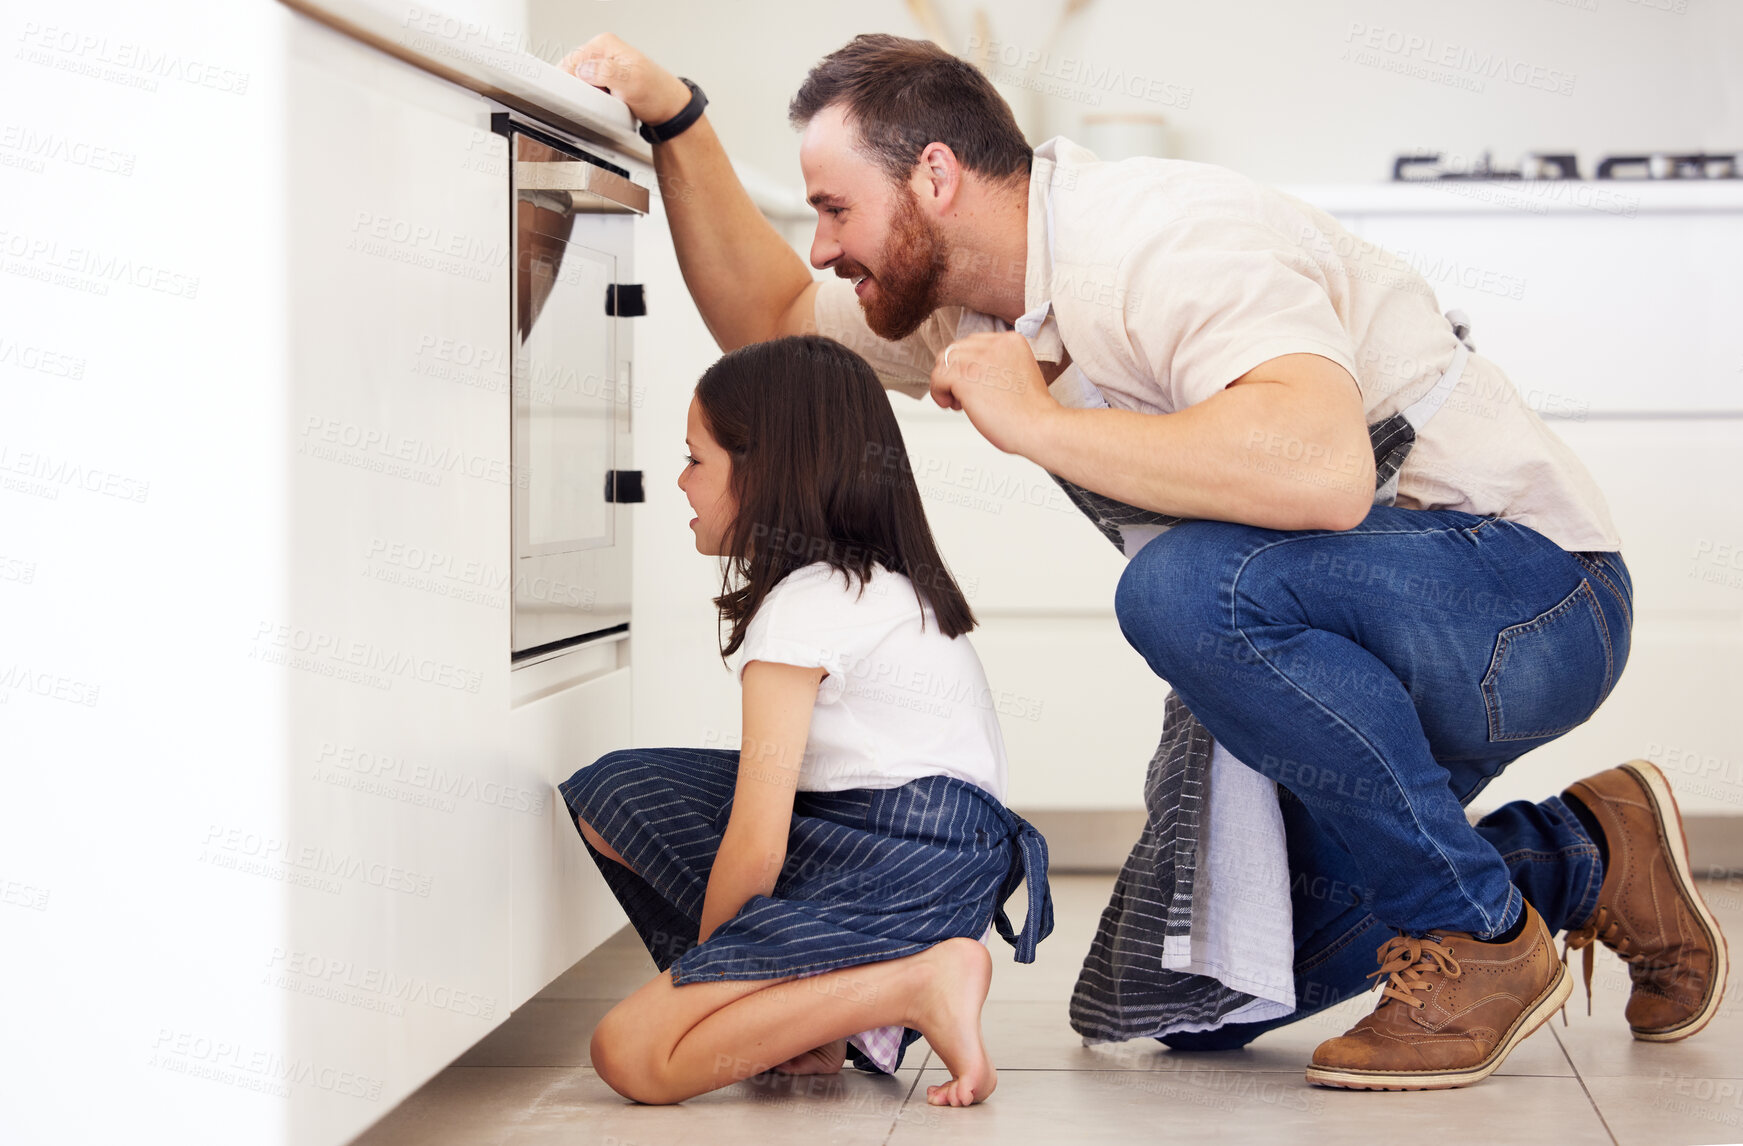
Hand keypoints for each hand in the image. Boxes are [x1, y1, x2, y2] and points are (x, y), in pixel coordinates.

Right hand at [559, 34, 692, 123]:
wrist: (669, 109)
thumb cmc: (657, 94)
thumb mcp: (631, 81)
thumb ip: (605, 72)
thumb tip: (583, 70)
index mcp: (604, 44)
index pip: (572, 59)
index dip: (571, 80)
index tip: (579, 95)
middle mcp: (602, 52)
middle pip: (573, 71)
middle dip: (580, 89)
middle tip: (598, 100)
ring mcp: (602, 66)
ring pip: (579, 83)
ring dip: (587, 97)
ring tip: (605, 103)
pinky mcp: (604, 80)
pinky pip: (588, 91)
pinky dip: (593, 100)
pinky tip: (606, 105)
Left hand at [929, 331, 1062, 455]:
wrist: (1039, 426)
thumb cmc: (1031, 412)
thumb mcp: (1018, 375)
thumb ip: (997, 367)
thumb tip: (972, 374)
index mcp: (1010, 341)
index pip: (974, 343)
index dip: (968, 365)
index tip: (974, 384)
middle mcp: (994, 344)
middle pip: (957, 350)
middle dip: (956, 373)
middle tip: (964, 395)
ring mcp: (978, 357)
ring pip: (944, 361)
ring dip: (946, 383)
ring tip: (960, 402)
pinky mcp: (965, 375)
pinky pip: (937, 378)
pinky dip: (939, 393)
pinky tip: (953, 405)